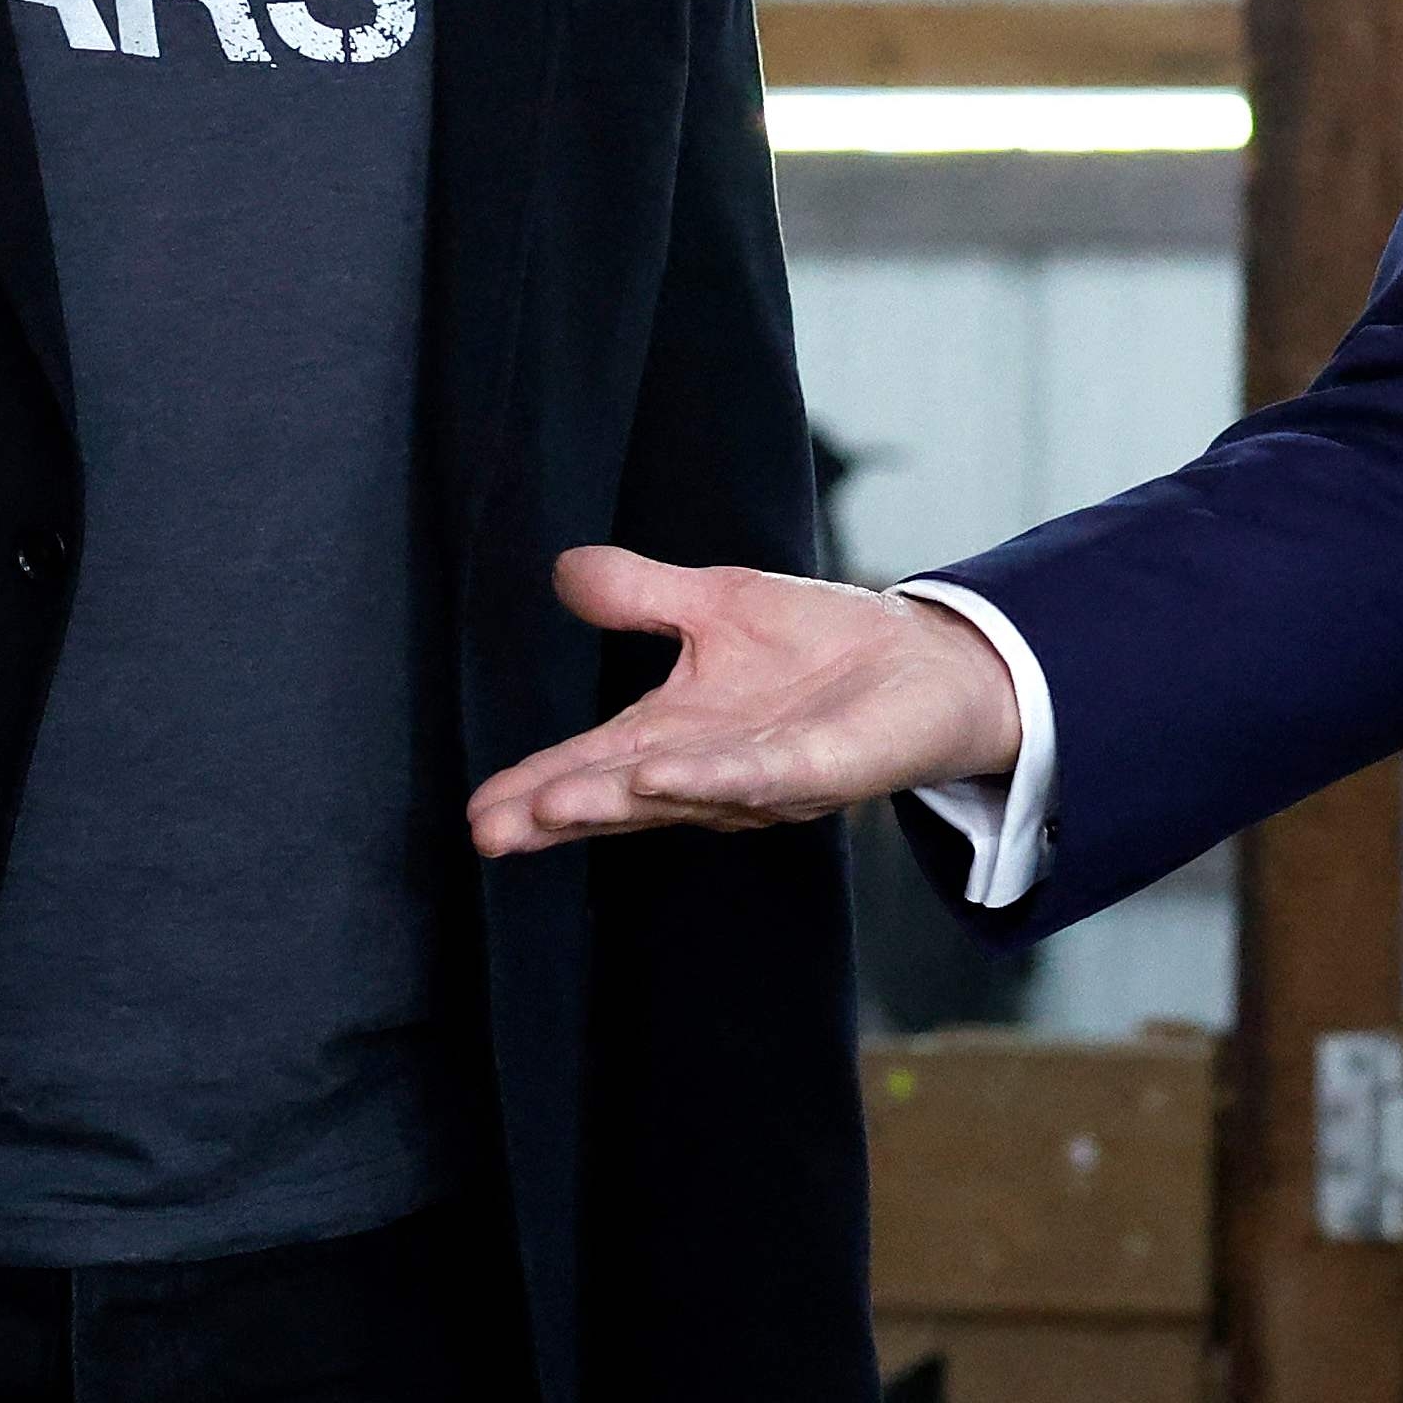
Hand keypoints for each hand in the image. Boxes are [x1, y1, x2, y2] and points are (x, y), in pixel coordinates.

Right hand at [467, 547, 1021, 853]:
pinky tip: (659, 777)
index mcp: (677, 735)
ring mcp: (764, 778)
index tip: (478, 813)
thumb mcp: (716, 605)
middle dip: (559, 813)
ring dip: (616, 803)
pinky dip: (711, 779)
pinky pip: (761, 777)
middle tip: (491, 831)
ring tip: (550, 808)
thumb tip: (562, 570)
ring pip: (681, 795)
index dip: (536, 789)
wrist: (925, 660)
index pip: (594, 766)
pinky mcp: (821, 769)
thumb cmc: (820, 644)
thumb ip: (641, 596)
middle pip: (622, 799)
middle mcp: (710, 770)